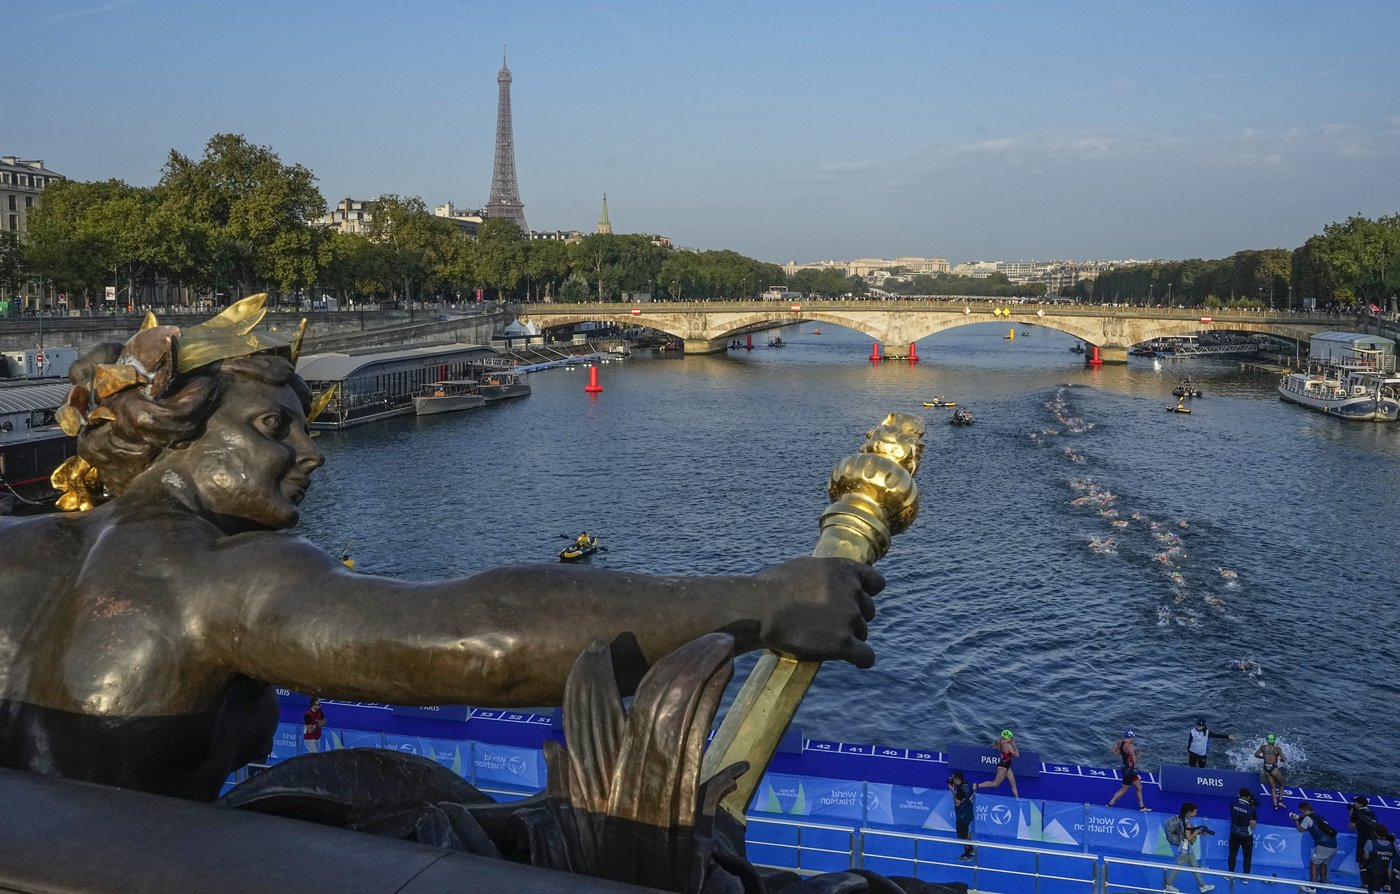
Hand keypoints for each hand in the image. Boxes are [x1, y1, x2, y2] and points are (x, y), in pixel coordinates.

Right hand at [757, 557, 882, 666]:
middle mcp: (851, 591)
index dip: (867, 593)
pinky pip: (866, 656)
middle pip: (868, 610)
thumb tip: (826, 581)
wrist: (761, 610)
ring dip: (851, 637)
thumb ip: (824, 574)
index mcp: (843, 570)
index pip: (876, 582)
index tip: (858, 601)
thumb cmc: (771, 588)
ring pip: (863, 632)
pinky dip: (862, 659)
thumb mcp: (803, 568)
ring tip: (828, 641)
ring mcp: (849, 617)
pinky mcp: (843, 643)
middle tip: (833, 625)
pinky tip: (856, 661)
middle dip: (854, 617)